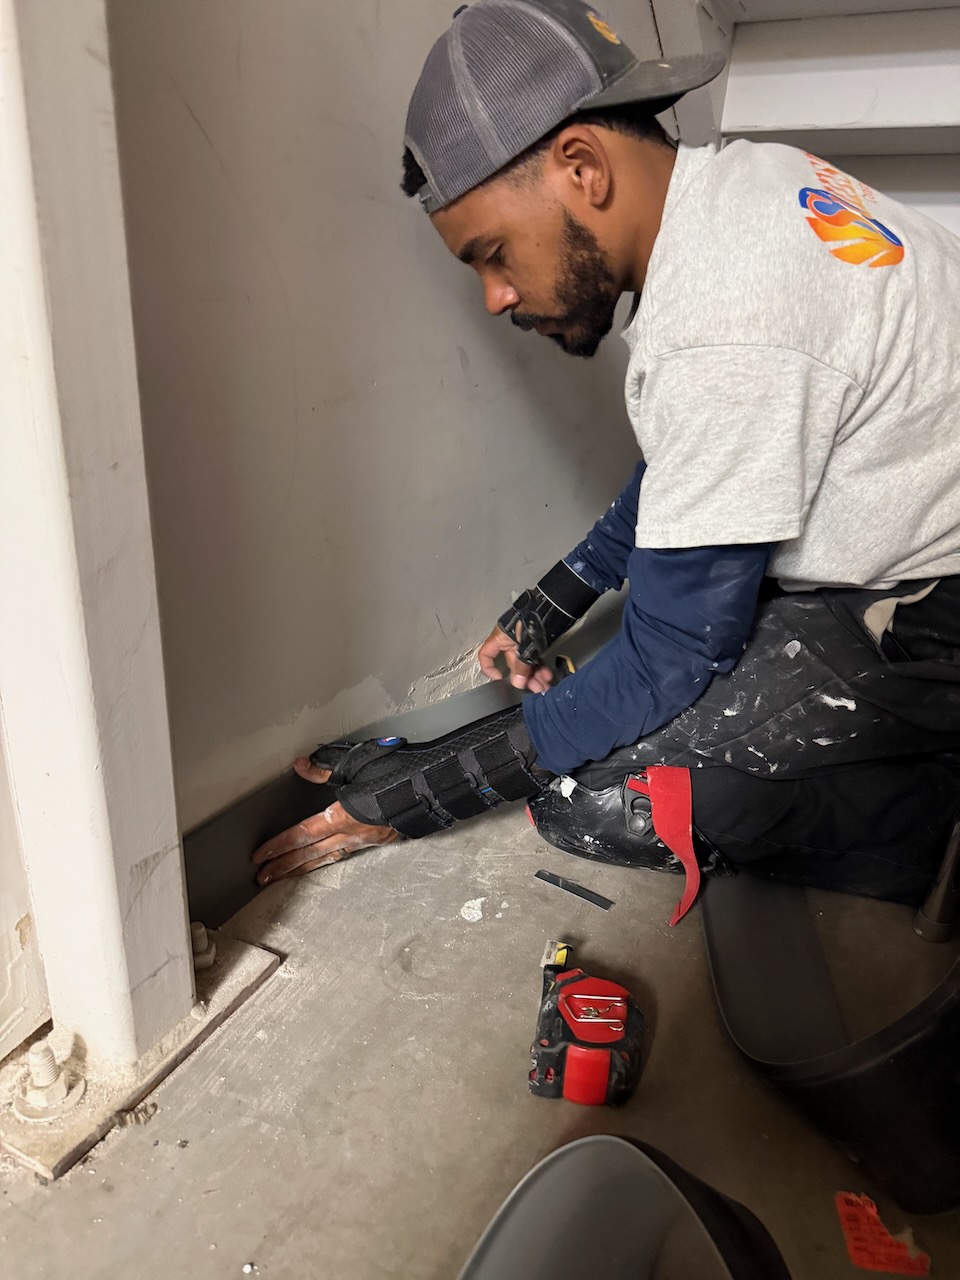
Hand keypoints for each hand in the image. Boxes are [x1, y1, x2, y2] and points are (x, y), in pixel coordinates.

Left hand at [251, 756, 398, 884]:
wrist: (432, 789)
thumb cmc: (398, 774)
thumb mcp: (360, 764)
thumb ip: (326, 768)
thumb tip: (301, 766)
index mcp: (344, 816)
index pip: (303, 834)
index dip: (279, 845)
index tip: (260, 856)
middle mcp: (351, 834)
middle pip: (310, 853)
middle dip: (284, 865)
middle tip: (262, 877)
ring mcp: (364, 841)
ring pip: (326, 858)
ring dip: (301, 868)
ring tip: (282, 877)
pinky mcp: (376, 840)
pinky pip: (342, 855)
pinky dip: (325, 861)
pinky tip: (319, 863)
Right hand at [478, 624, 553, 692]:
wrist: (553, 606)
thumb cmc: (534, 618)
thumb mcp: (524, 644)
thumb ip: (521, 665)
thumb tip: (517, 683)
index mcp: (500, 638)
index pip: (486, 655)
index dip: (489, 668)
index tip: (500, 678)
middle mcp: (510, 641)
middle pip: (512, 664)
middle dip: (524, 678)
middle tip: (534, 689)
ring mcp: (523, 642)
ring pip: (526, 664)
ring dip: (534, 676)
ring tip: (544, 686)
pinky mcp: (535, 642)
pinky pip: (535, 659)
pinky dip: (540, 668)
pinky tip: (547, 676)